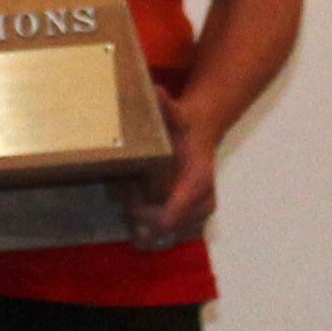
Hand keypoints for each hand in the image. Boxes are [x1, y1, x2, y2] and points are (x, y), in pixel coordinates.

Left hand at [127, 91, 217, 250]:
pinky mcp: (193, 223)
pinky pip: (166, 238)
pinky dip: (147, 228)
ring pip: (162, 237)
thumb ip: (167, 107)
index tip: (131, 190)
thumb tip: (157, 92)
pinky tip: (138, 209)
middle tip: (128, 189)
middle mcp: (203, 204)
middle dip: (139, 214)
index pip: (168, 219)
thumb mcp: (175, 114)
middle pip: (162, 230)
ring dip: (141, 223)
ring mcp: (200, 217)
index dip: (144, 213)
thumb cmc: (184, 126)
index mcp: (198, 184)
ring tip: (133, 196)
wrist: (202, 133)